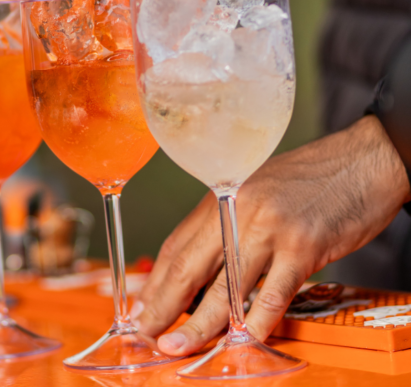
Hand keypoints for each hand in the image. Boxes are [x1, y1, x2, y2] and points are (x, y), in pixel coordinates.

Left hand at [135, 115, 410, 355]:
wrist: (362, 160)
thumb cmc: (310, 179)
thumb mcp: (254, 190)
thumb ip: (226, 224)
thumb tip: (201, 266)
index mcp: (220, 199)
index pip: (175, 247)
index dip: (155, 283)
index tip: (142, 309)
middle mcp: (236, 213)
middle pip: (189, 268)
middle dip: (163, 306)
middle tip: (147, 334)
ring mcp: (269, 230)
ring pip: (225, 286)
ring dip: (200, 323)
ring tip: (180, 344)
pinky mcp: (303, 247)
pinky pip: (273, 293)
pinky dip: (257, 320)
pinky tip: (244, 338)